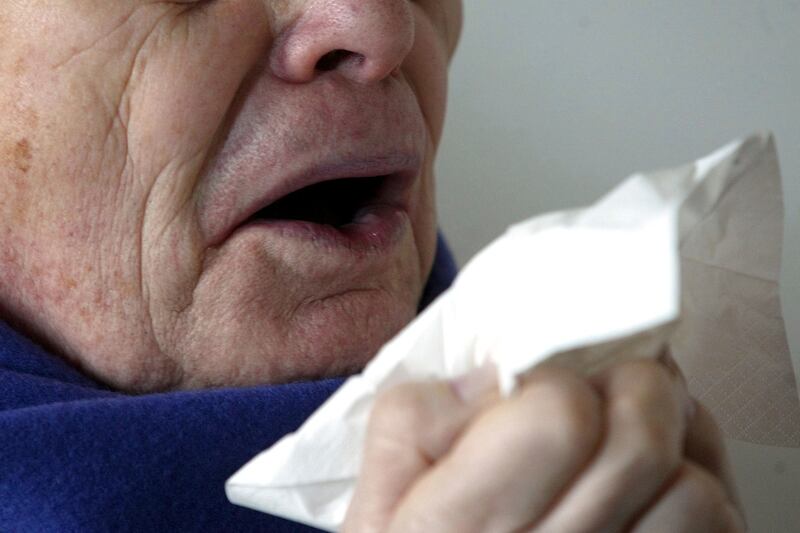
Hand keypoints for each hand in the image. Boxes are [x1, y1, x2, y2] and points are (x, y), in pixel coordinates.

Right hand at [343, 356, 743, 531]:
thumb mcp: (379, 495)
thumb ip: (415, 419)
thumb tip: (495, 377)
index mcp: (460, 525)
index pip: (556, 420)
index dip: (555, 378)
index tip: (542, 378)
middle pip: (639, 441)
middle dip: (630, 383)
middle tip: (606, 377)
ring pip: (692, 487)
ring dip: (671, 439)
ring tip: (631, 428)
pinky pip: (716, 522)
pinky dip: (697, 479)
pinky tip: (654, 476)